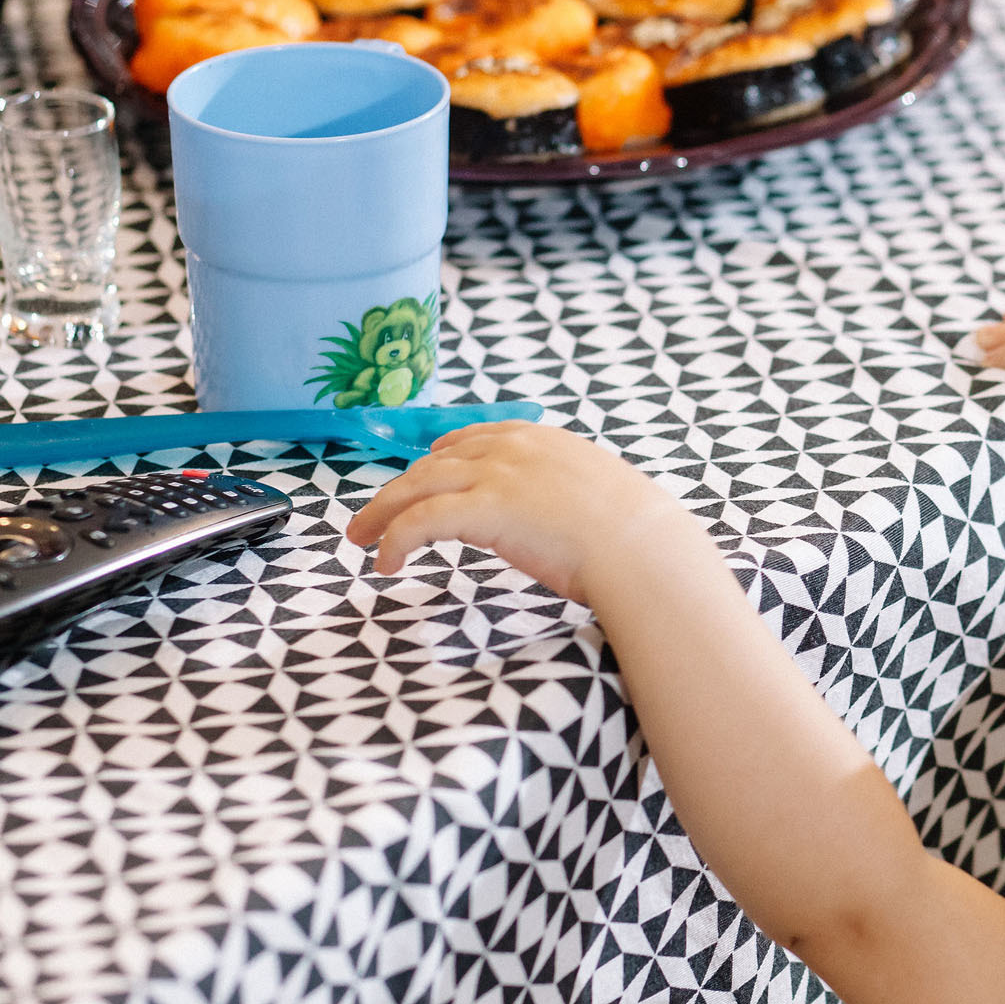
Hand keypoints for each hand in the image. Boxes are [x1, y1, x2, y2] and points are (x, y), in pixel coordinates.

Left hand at [344, 420, 693, 603]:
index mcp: (541, 440)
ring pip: (415, 486)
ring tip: (361, 540)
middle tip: (370, 518)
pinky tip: (386, 563)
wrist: (643, 548)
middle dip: (396, 491)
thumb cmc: (634, 536)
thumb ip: (564, 494)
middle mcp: (512, 448)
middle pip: (433, 463)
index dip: (439, 459)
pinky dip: (394, 540)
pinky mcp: (483, 508)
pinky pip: (419, 521)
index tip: (423, 474)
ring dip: (381, 514)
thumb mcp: (599, 496)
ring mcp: (496, 475)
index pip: (473, 440)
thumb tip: (556, 518)